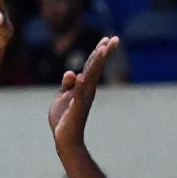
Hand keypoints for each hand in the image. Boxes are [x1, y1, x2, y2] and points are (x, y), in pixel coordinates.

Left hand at [48, 37, 117, 155]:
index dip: (98, 52)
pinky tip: (81, 76)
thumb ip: (68, 84)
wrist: (64, 139)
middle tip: (114, 39)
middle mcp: (86, 91)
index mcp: (83, 86)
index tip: (107, 38)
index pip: (92, 66)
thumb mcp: (62, 96)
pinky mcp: (75, 109)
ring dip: (95, 64)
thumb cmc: (64, 118)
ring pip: (90, 78)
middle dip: (104, 53)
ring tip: (102, 50)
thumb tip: (72, 72)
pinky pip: (78, 96)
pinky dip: (80, 86)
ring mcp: (82, 99)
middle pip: (95, 68)